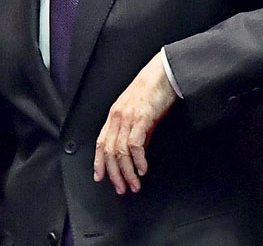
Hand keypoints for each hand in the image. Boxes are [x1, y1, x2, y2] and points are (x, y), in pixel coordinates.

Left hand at [93, 52, 176, 193]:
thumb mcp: (139, 114)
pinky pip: (135, 144)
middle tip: (121, 188)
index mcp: (114, 115)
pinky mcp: (141, 118)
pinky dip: (138, 160)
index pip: (100, 143)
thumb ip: (135, 132)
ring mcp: (128, 117)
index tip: (100, 178)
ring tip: (134, 185)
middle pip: (109, 151)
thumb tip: (136, 154)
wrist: (163, 73)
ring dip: (127, 172)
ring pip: (121, 151)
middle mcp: (117, 117)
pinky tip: (142, 170)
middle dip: (113, 173)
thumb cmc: (152, 91)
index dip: (99, 162)